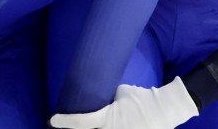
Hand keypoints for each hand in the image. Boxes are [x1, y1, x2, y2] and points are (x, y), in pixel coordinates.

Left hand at [49, 76, 198, 128]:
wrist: (165, 109)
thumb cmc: (142, 98)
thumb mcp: (122, 92)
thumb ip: (109, 96)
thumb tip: (102, 96)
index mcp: (107, 120)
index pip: (81, 121)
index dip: (64, 121)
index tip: (53, 119)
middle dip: (79, 125)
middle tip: (69, 121)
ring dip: (97, 125)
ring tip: (96, 120)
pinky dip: (112, 126)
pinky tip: (111, 123)